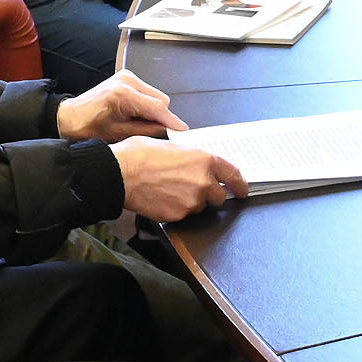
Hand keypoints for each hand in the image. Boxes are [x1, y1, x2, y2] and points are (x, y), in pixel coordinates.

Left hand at [58, 71, 185, 140]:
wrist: (70, 117)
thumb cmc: (87, 128)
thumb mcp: (119, 134)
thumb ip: (146, 131)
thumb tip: (168, 131)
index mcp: (123, 94)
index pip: (157, 108)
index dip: (172, 121)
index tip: (183, 130)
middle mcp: (127, 81)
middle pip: (160, 100)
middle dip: (160, 117)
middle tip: (151, 132)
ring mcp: (127, 77)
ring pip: (156, 96)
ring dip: (153, 110)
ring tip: (137, 123)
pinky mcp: (126, 78)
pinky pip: (147, 92)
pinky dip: (146, 104)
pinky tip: (134, 114)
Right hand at [115, 136, 247, 219]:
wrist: (120, 174)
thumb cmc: (140, 155)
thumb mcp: (172, 145)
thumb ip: (191, 157)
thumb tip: (196, 163)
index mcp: (205, 160)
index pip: (233, 175)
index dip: (240, 185)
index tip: (242, 190)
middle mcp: (203, 182)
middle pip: (218, 196)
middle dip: (209, 193)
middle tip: (192, 187)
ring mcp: (192, 201)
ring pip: (200, 206)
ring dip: (192, 201)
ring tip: (170, 190)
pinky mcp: (178, 215)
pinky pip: (184, 214)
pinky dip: (177, 209)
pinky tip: (163, 198)